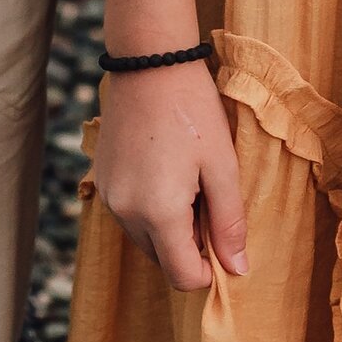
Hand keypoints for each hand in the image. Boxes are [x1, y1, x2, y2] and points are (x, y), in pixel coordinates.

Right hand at [95, 57, 247, 290]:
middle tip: (209, 200)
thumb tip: (238, 269)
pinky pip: (130, 216)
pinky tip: (167, 173)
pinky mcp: (102, 182)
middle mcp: (126, 212)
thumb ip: (230, 223)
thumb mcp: (222, 166)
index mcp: (159, 213)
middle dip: (191, 246)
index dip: (209, 271)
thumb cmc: (193, 110)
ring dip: (171, 229)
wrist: (149, 63)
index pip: (183, 277)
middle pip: (163, 261)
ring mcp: (109, 197)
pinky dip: (151, 210)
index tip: (225, 240)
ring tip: (189, 183)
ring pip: (146, 240)